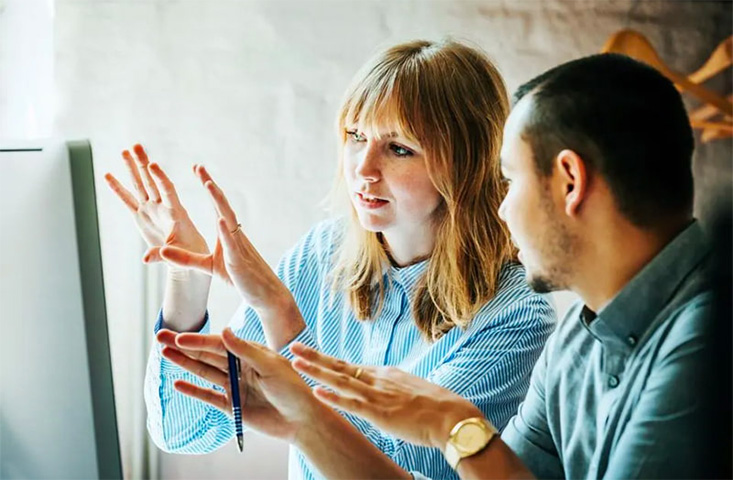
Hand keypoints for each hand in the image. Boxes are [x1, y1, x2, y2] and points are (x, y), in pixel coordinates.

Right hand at [104, 144, 209, 267]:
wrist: (188, 255)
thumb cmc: (190, 253)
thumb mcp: (179, 255)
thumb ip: (162, 255)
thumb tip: (145, 260)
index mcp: (176, 212)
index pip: (168, 191)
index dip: (160, 178)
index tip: (153, 164)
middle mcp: (162, 206)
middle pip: (151, 181)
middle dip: (143, 164)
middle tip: (136, 146)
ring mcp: (151, 209)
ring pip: (140, 186)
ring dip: (132, 169)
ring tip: (124, 151)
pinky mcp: (142, 216)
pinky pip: (127, 200)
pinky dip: (118, 189)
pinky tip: (108, 175)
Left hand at [157, 165, 290, 311]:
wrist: (264, 294)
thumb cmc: (239, 278)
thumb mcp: (208, 266)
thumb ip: (186, 259)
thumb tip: (163, 250)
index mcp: (227, 233)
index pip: (216, 205)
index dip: (207, 186)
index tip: (198, 169)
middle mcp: (234, 233)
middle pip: (221, 204)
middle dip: (210, 185)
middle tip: (199, 167)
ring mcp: (238, 245)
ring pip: (228, 218)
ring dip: (218, 201)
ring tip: (208, 184)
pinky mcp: (238, 260)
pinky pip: (232, 243)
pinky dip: (225, 231)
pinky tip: (220, 219)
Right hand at [157, 328, 323, 442]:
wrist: (302, 419)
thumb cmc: (293, 388)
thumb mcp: (271, 366)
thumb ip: (245, 350)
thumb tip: (224, 331)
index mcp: (250, 353)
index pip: (219, 344)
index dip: (198, 341)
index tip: (180, 337)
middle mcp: (240, 367)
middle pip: (207, 355)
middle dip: (184, 346)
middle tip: (160, 336)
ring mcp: (235, 386)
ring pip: (205, 372)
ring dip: (185, 363)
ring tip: (164, 354)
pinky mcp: (233, 406)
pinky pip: (209, 397)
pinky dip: (193, 390)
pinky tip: (177, 383)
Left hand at [290, 342, 484, 449]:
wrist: (453, 416)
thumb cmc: (436, 407)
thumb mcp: (410, 390)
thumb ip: (393, 389)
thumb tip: (384, 392)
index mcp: (385, 374)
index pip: (350, 366)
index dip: (327, 360)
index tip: (309, 353)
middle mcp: (378, 379)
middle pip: (340, 365)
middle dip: (314, 356)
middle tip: (293, 346)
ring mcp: (378, 395)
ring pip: (341, 380)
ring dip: (316, 371)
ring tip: (295, 363)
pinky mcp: (380, 413)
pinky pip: (352, 404)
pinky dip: (333, 398)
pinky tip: (317, 392)